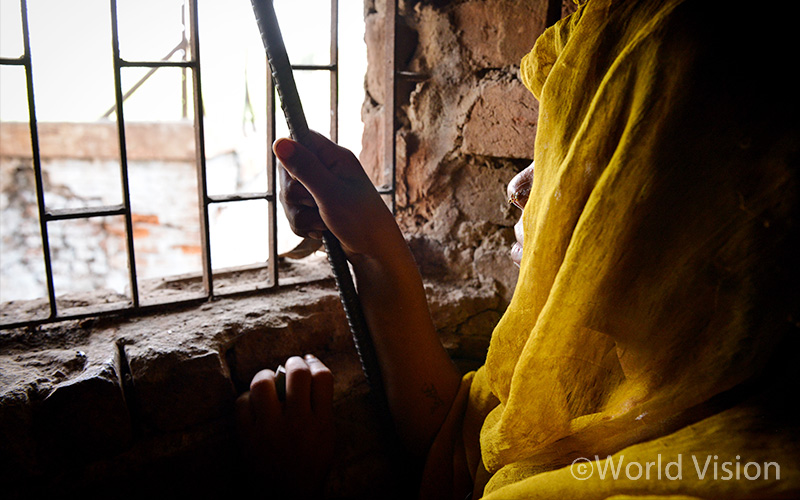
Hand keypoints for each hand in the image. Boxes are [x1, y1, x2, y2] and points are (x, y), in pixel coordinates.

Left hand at [235, 354, 334, 498]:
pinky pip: (241, 403)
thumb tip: (311, 377)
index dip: (316, 362)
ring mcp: (270, 429)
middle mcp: (297, 422)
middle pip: (296, 373)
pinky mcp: (247, 438)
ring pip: (263, 383)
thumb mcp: (327, 440)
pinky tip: (253, 402)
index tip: (310, 361)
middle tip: (291, 364)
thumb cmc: (309, 469)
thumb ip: (322, 410)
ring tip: (268, 380)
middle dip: (294, 361)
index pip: (323, 378)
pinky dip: (247, 398)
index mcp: (321, 423)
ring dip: (266, 375)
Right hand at [276, 131, 401, 259]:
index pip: (301, 139)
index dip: (291, 155)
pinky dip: (304, 226)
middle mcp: (326, 170)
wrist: (375, 254)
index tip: (298, 177)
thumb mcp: (331, 193)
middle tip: (316, 204)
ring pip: (288, 198)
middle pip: (287, 172)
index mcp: (334, 158)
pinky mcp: (316, 209)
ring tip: (324, 223)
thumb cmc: (362, 221)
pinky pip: (294, 214)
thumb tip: (279, 142)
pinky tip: (322, 232)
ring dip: (302, 216)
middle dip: (296, 197)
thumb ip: (305, 168)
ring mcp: (320, 191)